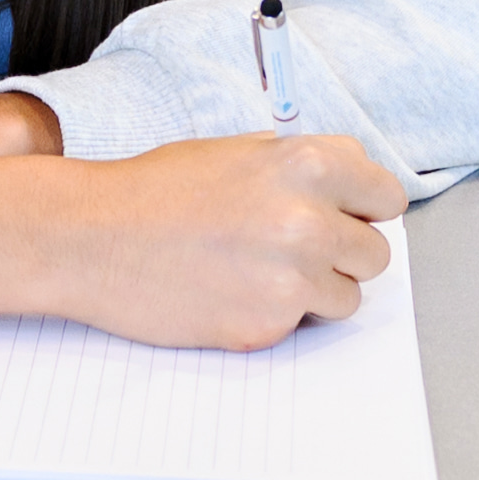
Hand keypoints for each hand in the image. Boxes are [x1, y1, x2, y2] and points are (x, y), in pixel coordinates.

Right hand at [0, 134, 404, 349]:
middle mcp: (309, 220)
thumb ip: (301, 168)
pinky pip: (301, 327)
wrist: (91, 237)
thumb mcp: (238, 152)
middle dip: (341, 254)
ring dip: (315, 291)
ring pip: (347, 297)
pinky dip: (276, 316)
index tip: (345, 215)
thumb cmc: (156, 191)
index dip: (362, 207)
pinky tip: (231, 292)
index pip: (387, 195)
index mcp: (308, 165)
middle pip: (375, 253)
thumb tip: (351, 188)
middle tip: (292, 249)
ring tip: (259, 271)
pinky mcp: (266, 325)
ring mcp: (290, 278)